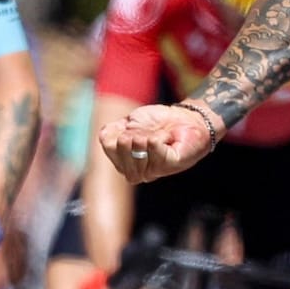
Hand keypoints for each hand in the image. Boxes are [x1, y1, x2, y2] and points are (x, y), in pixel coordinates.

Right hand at [99, 103, 220, 183]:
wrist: (185, 118)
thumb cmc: (157, 123)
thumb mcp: (130, 123)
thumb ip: (113, 131)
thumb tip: (104, 136)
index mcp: (123, 161)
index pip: (109, 145)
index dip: (118, 130)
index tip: (130, 126)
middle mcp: (135, 170)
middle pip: (120, 149)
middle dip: (131, 133)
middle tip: (143, 132)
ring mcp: (152, 170)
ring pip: (137, 153)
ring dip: (145, 137)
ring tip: (156, 134)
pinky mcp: (169, 165)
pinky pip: (156, 154)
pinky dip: (157, 142)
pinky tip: (162, 138)